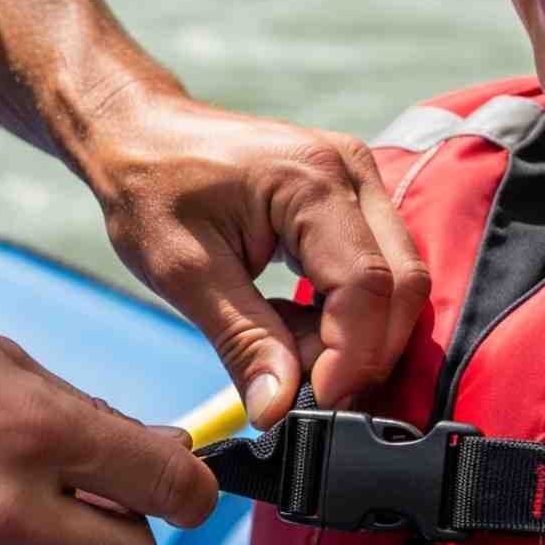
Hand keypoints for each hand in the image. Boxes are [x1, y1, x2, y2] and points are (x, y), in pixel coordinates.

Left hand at [81, 86, 431, 428]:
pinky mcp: (355, 199)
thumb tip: (279, 409)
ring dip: (356, 337)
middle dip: (361, 353)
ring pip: (400, 283)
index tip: (310, 403)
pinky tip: (292, 321)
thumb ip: (243, 341)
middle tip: (299, 388)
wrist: (141, 134)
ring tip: (285, 347)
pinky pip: (380, 270)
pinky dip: (346, 315)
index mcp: (311, 181)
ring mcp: (361, 181)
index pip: (366, 285)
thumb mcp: (185, 273)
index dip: (349, 357)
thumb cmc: (152, 188)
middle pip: (402, 286)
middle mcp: (352, 172)